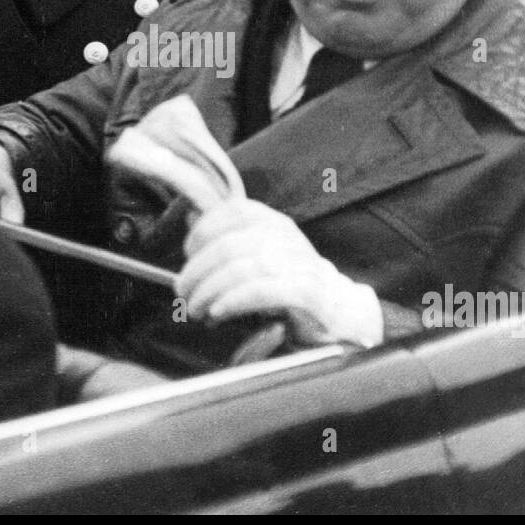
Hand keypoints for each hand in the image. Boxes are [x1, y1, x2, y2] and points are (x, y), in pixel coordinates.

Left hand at [177, 199, 382, 347]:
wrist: (341, 311)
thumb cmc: (289, 283)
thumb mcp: (258, 254)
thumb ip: (227, 238)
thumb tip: (190, 218)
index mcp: (273, 222)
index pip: (232, 212)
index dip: (202, 232)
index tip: (188, 257)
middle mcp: (286, 237)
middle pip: (228, 246)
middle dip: (197, 272)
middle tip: (183, 295)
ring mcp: (299, 264)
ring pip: (242, 269)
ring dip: (209, 291)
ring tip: (196, 310)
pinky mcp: (307, 293)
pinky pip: (262, 292)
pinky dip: (233, 301)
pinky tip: (217, 313)